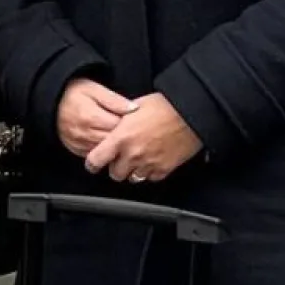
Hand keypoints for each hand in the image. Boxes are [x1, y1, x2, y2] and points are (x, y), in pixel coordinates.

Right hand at [55, 78, 133, 155]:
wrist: (50, 102)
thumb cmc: (72, 93)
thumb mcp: (93, 89)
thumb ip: (114, 99)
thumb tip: (134, 109)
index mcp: (91, 117)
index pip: (119, 126)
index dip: (132, 124)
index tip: (137, 120)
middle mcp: (84, 133)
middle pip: (113, 141)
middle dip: (125, 137)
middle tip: (133, 131)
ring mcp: (79, 143)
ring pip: (105, 152)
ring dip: (115, 146)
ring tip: (123, 138)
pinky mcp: (75, 149)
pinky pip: (95, 155)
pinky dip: (103, 151)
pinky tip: (108, 143)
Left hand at [85, 92, 200, 184]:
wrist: (192, 113)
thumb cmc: (166, 105)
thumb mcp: (134, 108)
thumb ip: (121, 121)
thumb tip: (115, 126)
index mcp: (121, 137)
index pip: (96, 160)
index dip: (92, 163)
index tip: (93, 163)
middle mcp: (133, 154)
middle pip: (114, 174)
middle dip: (115, 167)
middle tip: (119, 159)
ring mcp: (149, 163)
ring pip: (132, 179)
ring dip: (132, 171)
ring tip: (137, 160)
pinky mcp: (165, 169)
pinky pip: (151, 178)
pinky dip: (149, 172)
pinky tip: (152, 162)